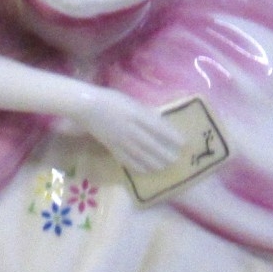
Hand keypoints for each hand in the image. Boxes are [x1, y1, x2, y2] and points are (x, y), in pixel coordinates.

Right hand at [68, 90, 185, 174]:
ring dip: (154, 162)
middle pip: (151, 144)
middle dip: (165, 153)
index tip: (183, 143)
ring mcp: (120, 140)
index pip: (158, 127)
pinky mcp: (112, 147)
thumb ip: (147, 114)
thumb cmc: (113, 100)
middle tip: (177, 159)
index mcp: (136, 114)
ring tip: (165, 166)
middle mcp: (130, 128)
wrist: (89, 107)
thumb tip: (162, 126)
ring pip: (140, 154)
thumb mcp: (133, 103)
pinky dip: (137, 166)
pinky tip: (146, 170)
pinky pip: (126, 159)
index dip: (171, 136)